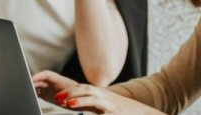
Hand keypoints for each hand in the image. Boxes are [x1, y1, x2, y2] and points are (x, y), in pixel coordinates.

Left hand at [34, 71, 149, 113]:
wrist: (143, 113)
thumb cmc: (122, 111)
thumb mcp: (105, 106)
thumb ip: (92, 104)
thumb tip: (74, 105)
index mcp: (100, 94)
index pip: (82, 88)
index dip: (69, 91)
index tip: (57, 96)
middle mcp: (105, 96)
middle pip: (85, 89)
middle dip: (70, 92)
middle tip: (57, 98)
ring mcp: (111, 104)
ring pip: (94, 98)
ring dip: (81, 100)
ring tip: (69, 104)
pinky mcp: (116, 113)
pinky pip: (104, 113)